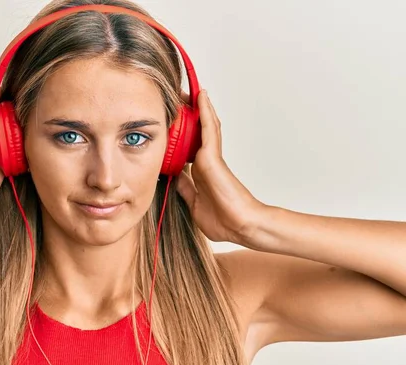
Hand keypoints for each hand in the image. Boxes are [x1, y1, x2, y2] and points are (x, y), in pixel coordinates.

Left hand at [176, 89, 266, 243]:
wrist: (240, 226)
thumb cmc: (223, 221)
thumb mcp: (194, 203)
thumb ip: (185, 188)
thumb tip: (175, 177)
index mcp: (201, 172)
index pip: (189, 146)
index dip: (182, 133)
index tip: (172, 122)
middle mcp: (206, 161)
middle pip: (197, 131)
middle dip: (188, 114)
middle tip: (177, 97)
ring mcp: (210, 157)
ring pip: (204, 125)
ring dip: (197, 107)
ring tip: (188, 89)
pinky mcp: (212, 156)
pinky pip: (208, 129)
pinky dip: (204, 112)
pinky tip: (200, 96)